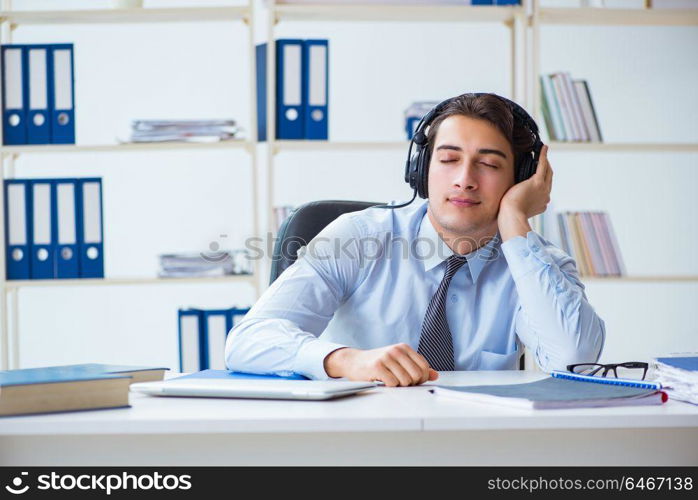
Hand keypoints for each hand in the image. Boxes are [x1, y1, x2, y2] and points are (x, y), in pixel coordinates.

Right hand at [323, 344, 438, 386]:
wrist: (354, 361)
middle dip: (411, 383)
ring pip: (405, 381)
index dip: (421, 378)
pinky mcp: (377, 366)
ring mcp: (386, 357)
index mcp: (404, 348)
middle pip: (416, 375)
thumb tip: (435, 375)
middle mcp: (396, 350)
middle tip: (400, 383)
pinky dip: (389, 386)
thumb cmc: (378, 363)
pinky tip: (382, 381)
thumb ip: (416, 368)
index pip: (424, 367)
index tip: (413, 381)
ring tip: (390, 380)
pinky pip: (393, 383)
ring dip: (398, 386)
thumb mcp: (399, 362)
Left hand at [499, 144, 552, 219]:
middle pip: (548, 179)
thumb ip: (518, 203)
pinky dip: (543, 156)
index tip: (537, 175)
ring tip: (544, 151)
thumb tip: (512, 199)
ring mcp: (543, 190)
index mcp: (541, 205)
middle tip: (544, 159)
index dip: (542, 181)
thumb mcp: (516, 209)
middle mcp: (545, 197)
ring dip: (546, 161)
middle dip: (547, 169)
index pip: (544, 191)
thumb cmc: (509, 215)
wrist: (511, 216)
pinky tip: (543, 148)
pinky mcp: (537, 183)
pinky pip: (542, 166)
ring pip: (547, 172)